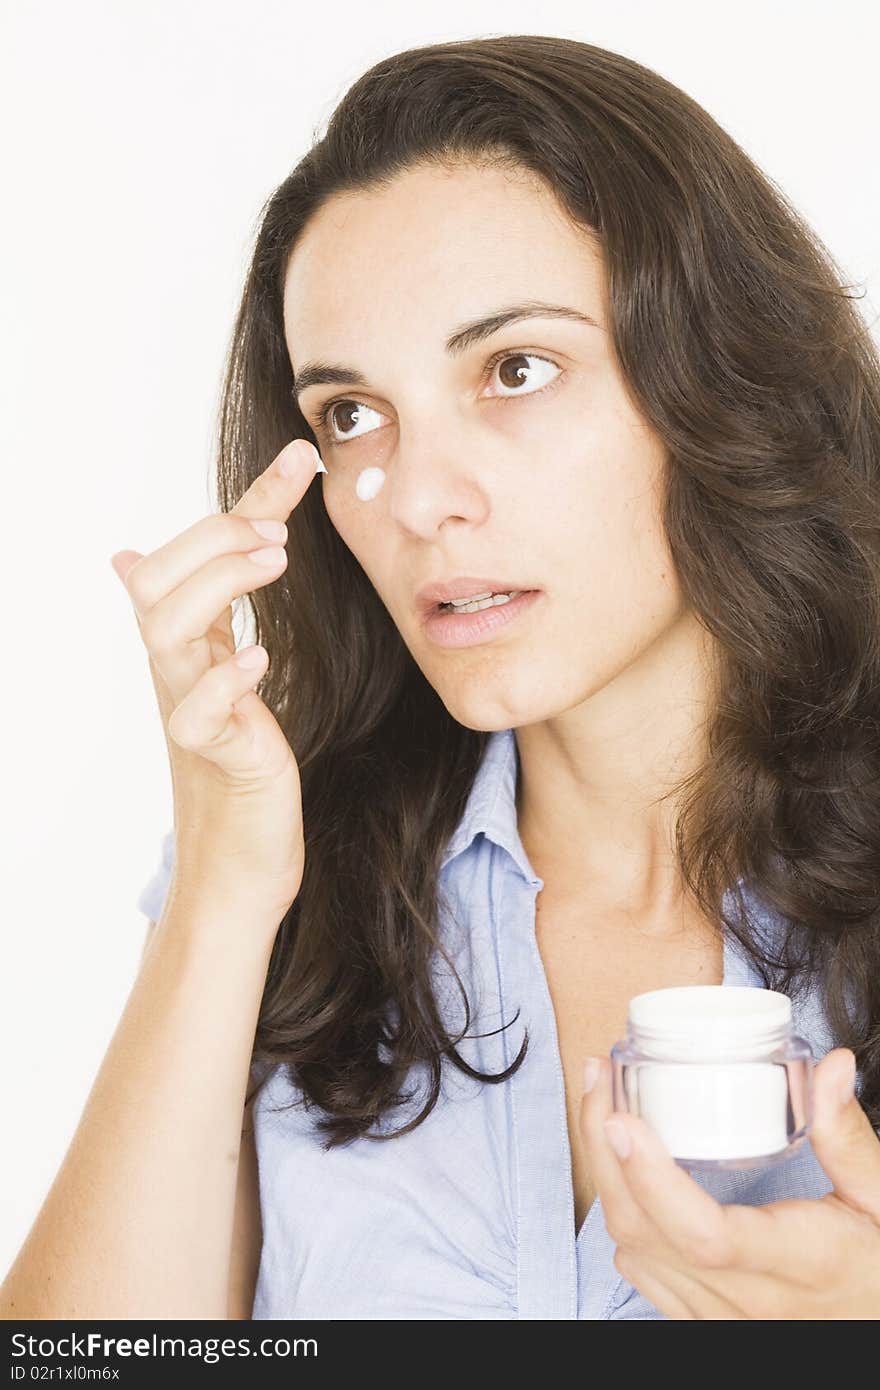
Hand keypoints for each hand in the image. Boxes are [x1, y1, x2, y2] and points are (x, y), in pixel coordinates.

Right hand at [111, 437, 323, 925]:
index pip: (205, 552)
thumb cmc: (241, 765)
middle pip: (159, 580)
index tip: (303, 455)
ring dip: (218, 586)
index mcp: (188, 642)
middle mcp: (178, 669)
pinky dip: (222, 681)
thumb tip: (131, 555)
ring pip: (165, 631)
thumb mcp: (228, 676)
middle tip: (280, 531)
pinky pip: (196, 716)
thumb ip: (209, 615)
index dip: (252, 498)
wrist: (238, 864)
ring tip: (274, 562)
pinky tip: (258, 657)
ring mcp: (189, 711)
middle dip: (216, 538)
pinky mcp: (213, 759)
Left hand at [579, 1047, 879, 1317]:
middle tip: (598, 1080)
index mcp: (800, 1262)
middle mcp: (751, 1302)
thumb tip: (832, 1067)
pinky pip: (644, 1274)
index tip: (622, 1119)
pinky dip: (625, 1217)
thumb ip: (849, 1136)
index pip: (705, 1233)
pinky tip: (625, 1169)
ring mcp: (722, 1320)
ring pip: (634, 1251)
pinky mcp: (705, 1323)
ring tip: (604, 1108)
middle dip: (606, 1151)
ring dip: (607, 1176)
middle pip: (648, 1234)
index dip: (651, 1178)